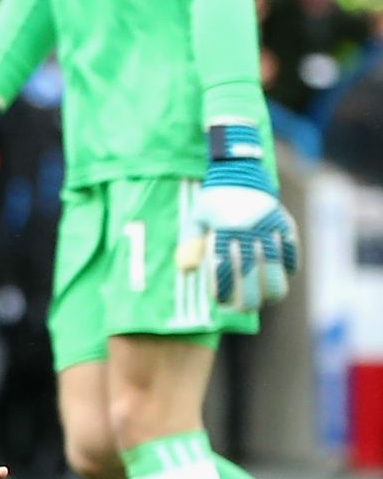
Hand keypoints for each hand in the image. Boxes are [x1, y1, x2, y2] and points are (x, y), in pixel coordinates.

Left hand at [179, 125, 298, 310]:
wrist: (241, 170)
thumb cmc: (215, 200)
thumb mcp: (198, 218)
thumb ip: (191, 244)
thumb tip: (186, 272)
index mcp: (224, 229)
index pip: (224, 271)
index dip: (224, 291)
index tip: (221, 302)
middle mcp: (249, 230)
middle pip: (251, 277)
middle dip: (247, 298)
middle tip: (243, 308)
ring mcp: (270, 228)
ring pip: (276, 271)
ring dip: (271, 290)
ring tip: (264, 299)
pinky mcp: (286, 225)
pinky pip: (292, 255)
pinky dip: (287, 269)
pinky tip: (280, 276)